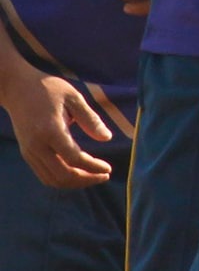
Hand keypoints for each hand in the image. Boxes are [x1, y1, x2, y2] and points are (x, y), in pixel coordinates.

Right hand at [0, 70, 113, 188]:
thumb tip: (107, 138)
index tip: (108, 169)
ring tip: (93, 176)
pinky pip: (44, 174)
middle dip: (86, 179)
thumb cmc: (48, 89)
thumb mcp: (73, 97)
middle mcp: (37, 145)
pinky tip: (77, 173)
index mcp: (50, 130)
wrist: (17, 88)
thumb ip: (90, 119)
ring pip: (52, 179)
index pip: (73, 158)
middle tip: (105, 176)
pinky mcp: (27, 153)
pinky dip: (62, 179)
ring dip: (74, 182)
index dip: (92, 167)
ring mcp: (29, 151)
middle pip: (62, 174)